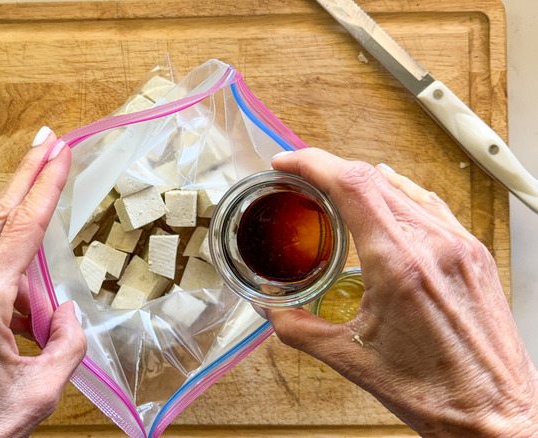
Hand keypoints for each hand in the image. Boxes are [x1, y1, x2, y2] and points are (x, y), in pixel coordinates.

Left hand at [0, 129, 86, 437]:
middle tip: (46, 143)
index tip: (57, 151)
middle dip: (24, 178)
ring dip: (18, 263)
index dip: (44, 185)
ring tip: (37, 324)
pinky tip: (14, 330)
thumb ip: (66, 343)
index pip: (20, 230)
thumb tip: (65, 310)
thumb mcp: (39, 394)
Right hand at [264, 148, 537, 436]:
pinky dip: (397, 194)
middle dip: (329, 170)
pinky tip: (385, 205)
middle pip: (373, 178)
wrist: (493, 415)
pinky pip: (430, 203)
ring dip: (363, 180)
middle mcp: (435, 245)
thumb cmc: (436, 392)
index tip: (287, 162)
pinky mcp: (473, 253)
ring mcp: (460, 245)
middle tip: (302, 179)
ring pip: (403, 186)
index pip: (351, 185)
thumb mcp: (350, 361)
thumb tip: (271, 307)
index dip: (312, 163)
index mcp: (400, 265)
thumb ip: (298, 328)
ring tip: (336, 191)